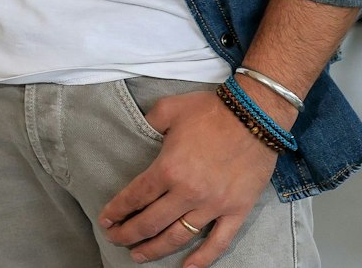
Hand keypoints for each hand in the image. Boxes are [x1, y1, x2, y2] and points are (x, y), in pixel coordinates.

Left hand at [98, 90, 281, 266]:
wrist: (256, 115)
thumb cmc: (210, 111)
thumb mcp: (168, 109)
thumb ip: (148, 124)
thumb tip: (137, 131)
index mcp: (168, 169)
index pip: (135, 197)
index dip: (117, 211)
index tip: (106, 221)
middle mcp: (188, 192)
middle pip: (151, 222)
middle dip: (129, 234)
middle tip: (115, 240)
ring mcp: (214, 205)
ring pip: (179, 236)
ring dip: (156, 249)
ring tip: (139, 255)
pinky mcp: (237, 210)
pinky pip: (219, 242)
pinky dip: (203, 259)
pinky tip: (187, 267)